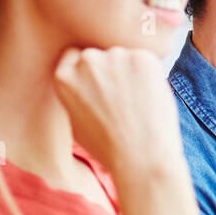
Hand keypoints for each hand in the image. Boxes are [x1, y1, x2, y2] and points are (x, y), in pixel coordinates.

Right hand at [52, 45, 186, 181]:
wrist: (140, 158)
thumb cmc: (109, 149)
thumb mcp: (76, 123)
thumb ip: (76, 95)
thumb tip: (83, 83)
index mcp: (65, 78)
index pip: (74, 56)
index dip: (89, 71)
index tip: (99, 84)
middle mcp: (87, 61)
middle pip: (101, 56)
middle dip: (111, 72)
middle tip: (124, 101)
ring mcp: (115, 56)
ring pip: (124, 58)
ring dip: (131, 74)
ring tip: (138, 106)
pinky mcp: (142, 58)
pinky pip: (146, 61)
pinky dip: (150, 76)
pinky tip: (149, 100)